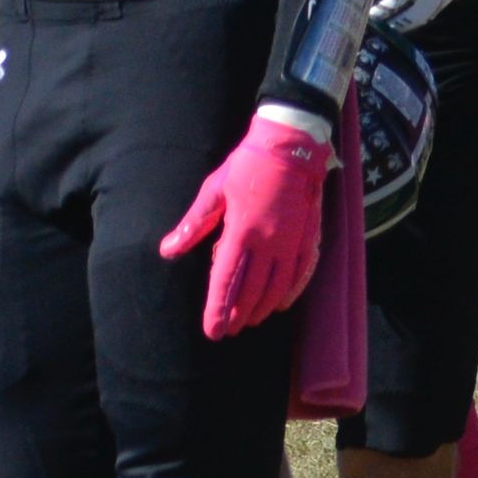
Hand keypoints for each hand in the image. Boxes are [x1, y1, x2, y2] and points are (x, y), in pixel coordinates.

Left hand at [159, 113, 330, 338]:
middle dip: (238, 313)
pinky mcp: (310, 237)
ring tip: (248, 322)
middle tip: (226, 332)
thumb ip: (193, 225)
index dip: (219, 307)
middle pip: (253, 289)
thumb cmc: (247, 166)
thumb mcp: (214, 191)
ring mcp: (293, 242)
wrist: (292, 146)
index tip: (212, 330)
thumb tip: (167, 251)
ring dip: (262, 307)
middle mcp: (270, 243)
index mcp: (243, 231)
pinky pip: (302, 273)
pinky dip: (291, 292)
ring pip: (278, 286)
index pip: (227, 279)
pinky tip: (281, 304)